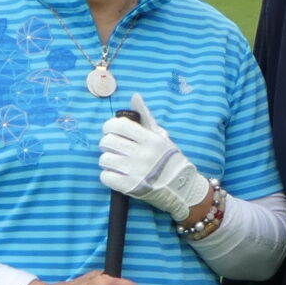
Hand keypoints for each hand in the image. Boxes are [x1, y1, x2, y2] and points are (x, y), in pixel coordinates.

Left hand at [101, 101, 212, 221]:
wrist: (181, 188)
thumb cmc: (169, 159)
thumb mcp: (161, 135)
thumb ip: (146, 116)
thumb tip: (134, 96)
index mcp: (149, 139)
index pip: (117, 125)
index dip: (109, 127)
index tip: (112, 132)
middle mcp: (141, 154)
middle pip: (107, 141)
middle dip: (107, 144)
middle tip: (114, 148)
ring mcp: (135, 171)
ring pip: (104, 159)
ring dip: (107, 160)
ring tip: (117, 163)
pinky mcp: (129, 187)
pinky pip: (105, 177)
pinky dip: (108, 176)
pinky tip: (117, 175)